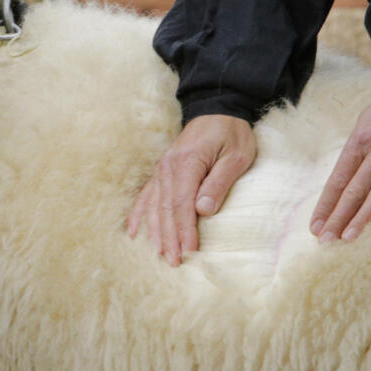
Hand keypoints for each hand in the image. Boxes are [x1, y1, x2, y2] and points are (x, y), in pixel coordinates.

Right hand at [126, 114, 256, 264]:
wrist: (217, 107)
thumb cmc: (232, 132)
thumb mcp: (237, 155)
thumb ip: (219, 181)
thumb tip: (203, 209)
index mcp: (188, 162)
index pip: (183, 203)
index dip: (184, 229)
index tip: (189, 251)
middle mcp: (169, 166)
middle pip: (165, 208)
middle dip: (169, 237)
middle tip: (174, 263)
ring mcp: (162, 168)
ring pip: (153, 205)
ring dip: (155, 231)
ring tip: (159, 255)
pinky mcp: (162, 171)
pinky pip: (146, 195)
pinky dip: (138, 214)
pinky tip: (132, 232)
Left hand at [309, 82, 370, 241]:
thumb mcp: (365, 121)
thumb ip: (356, 148)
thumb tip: (346, 172)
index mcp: (358, 142)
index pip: (337, 179)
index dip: (325, 204)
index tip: (315, 223)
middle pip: (353, 192)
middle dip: (337, 217)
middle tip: (324, 240)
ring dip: (360, 219)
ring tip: (346, 238)